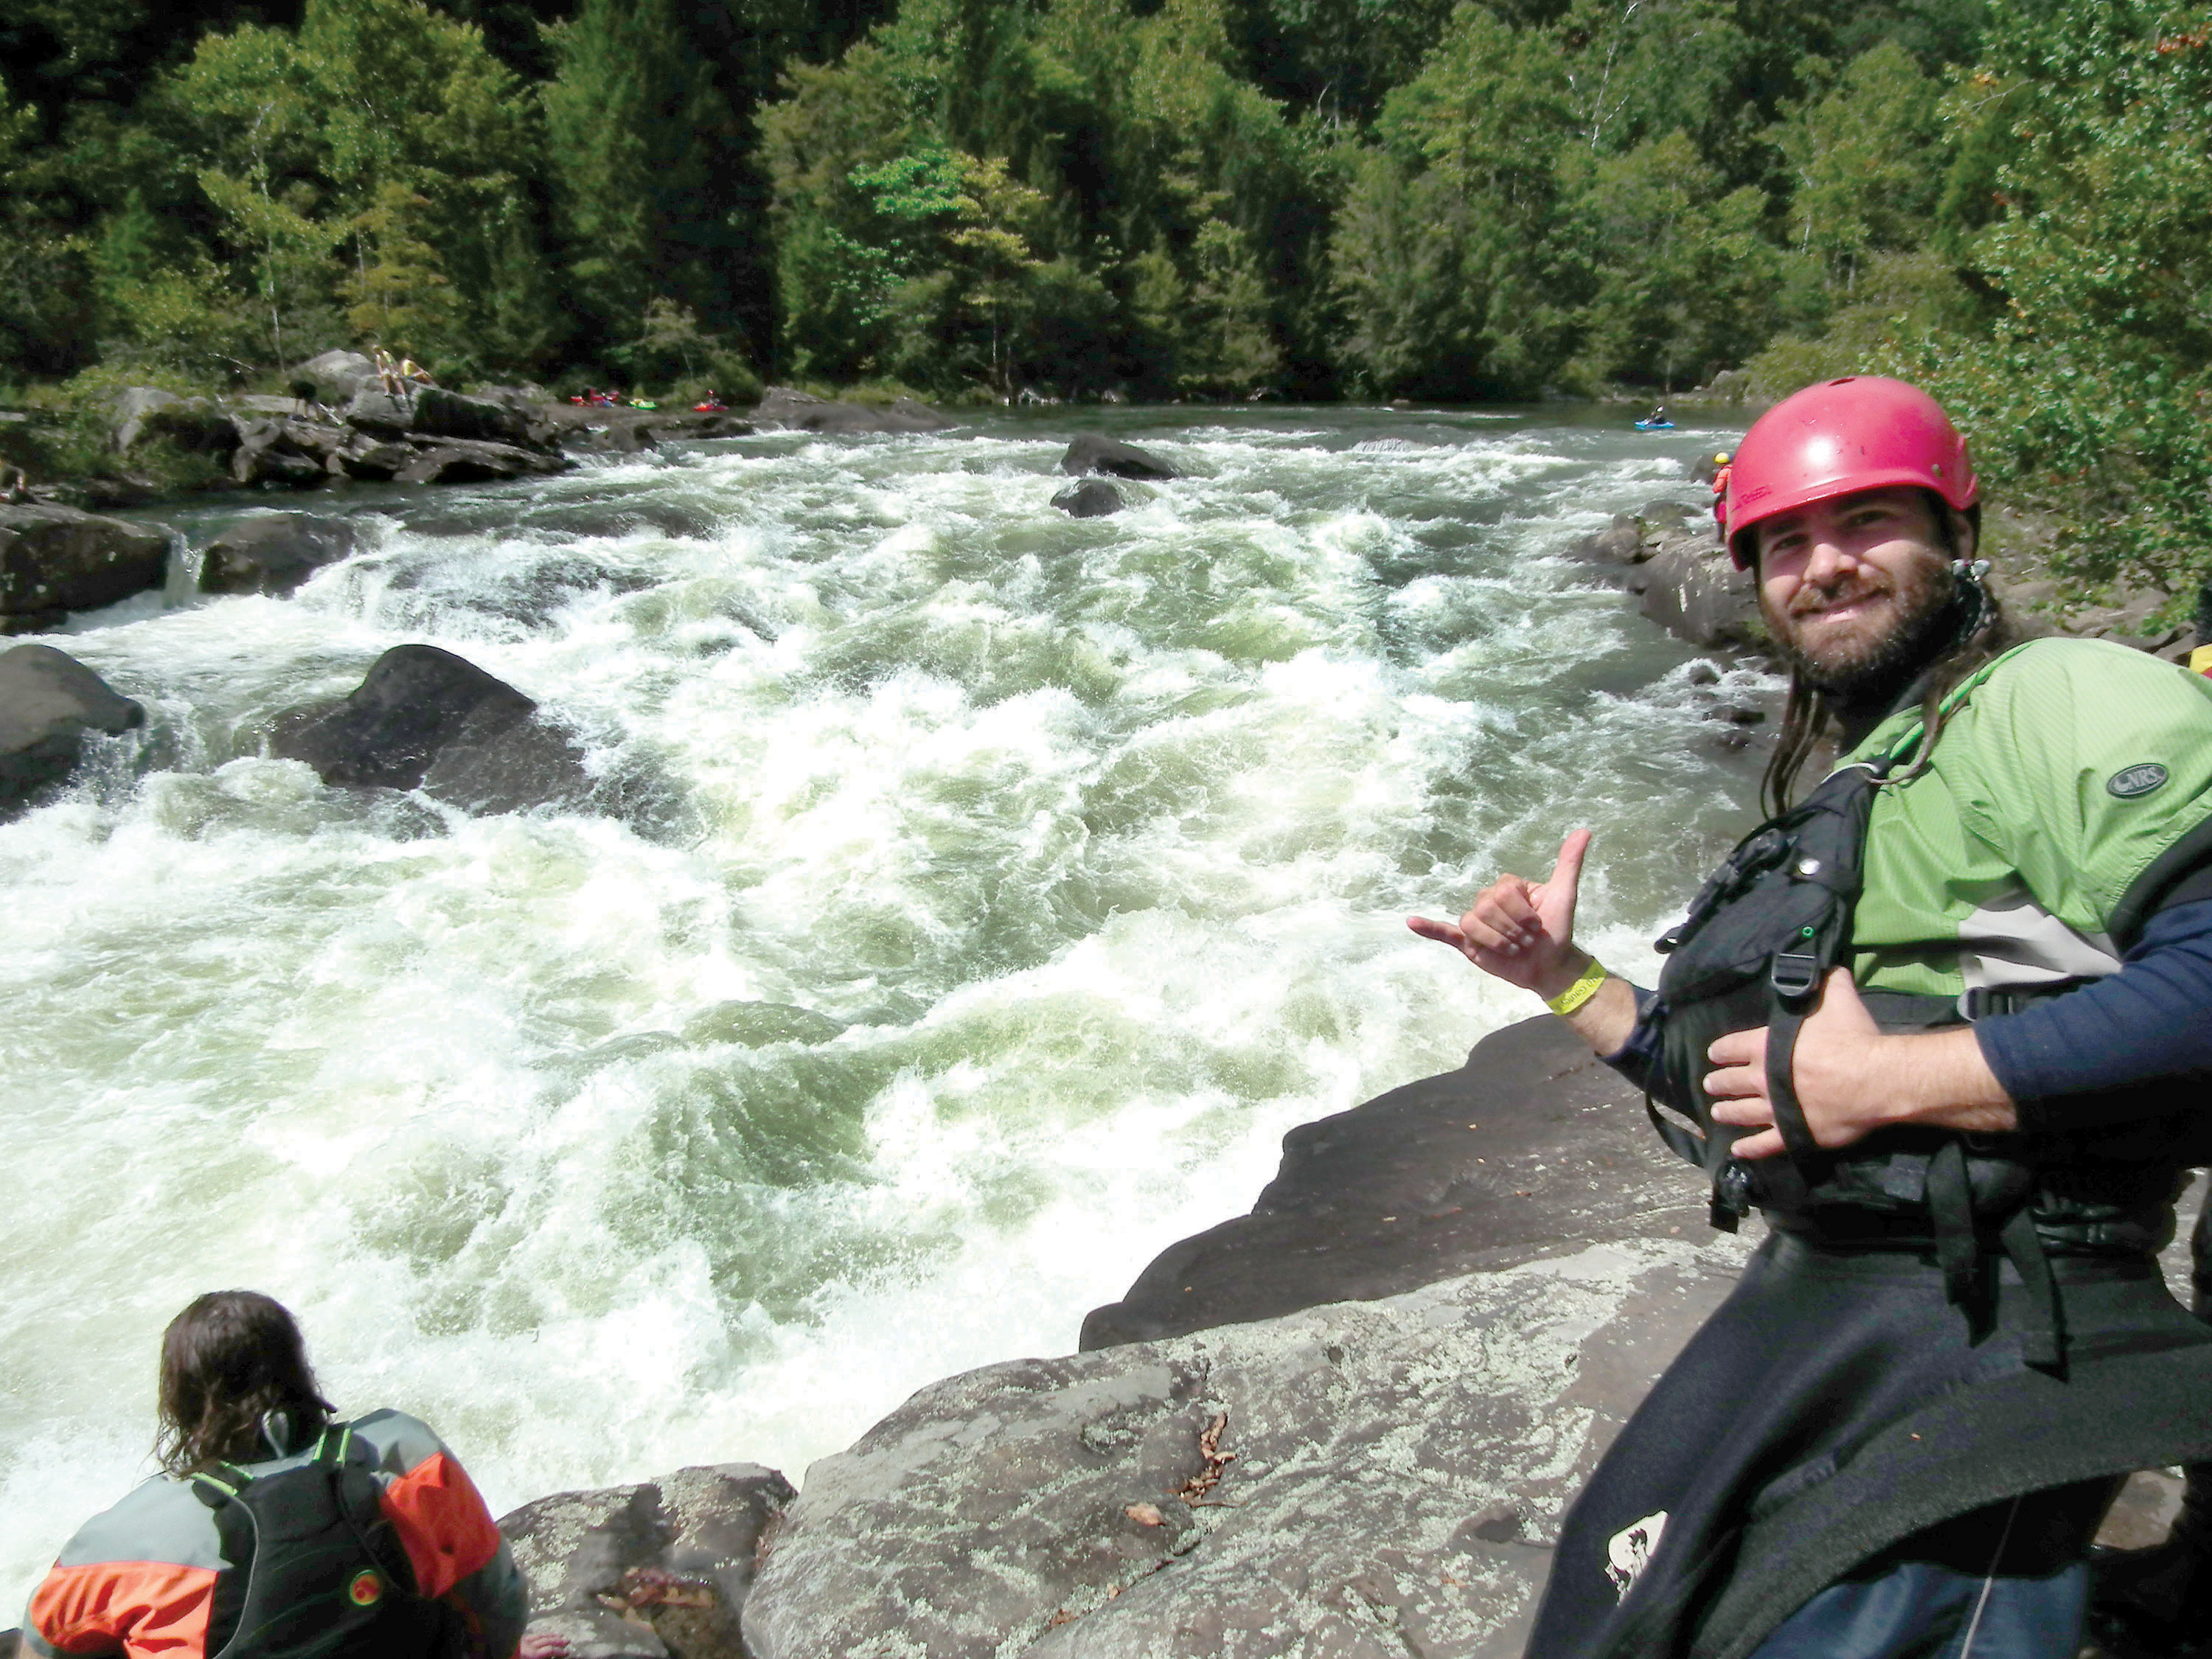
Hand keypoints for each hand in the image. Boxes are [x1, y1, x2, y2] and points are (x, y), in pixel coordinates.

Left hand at [520, 1634, 570, 1658]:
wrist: (498, 1656)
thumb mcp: (532, 1658)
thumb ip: (541, 1656)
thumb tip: (550, 1655)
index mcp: (533, 1654)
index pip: (550, 1650)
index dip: (559, 1651)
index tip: (566, 1652)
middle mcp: (530, 1645)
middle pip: (547, 1641)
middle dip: (557, 1640)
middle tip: (567, 1640)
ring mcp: (524, 1640)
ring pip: (540, 1635)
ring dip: (550, 1635)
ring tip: (558, 1635)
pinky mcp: (518, 1639)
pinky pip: (532, 1634)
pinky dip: (539, 1634)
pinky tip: (541, 1634)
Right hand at [1407, 829, 1590, 997]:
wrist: (1552, 966)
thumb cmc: (1558, 930)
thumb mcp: (1564, 894)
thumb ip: (1569, 863)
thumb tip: (1584, 831)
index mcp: (1506, 887)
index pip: (1501, 891)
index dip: (1521, 912)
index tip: (1538, 924)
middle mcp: (1488, 902)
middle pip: (1485, 907)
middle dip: (1511, 929)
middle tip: (1526, 941)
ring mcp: (1477, 922)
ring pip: (1472, 923)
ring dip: (1496, 941)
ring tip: (1512, 950)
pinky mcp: (1468, 943)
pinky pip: (1444, 933)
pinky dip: (1428, 928)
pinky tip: (1412, 922)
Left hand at [1705, 968, 2014, 1157]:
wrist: (1876, 1079)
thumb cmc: (1853, 1036)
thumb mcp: (1837, 996)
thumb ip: (1827, 981)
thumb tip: (1825, 966)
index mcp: (1766, 1045)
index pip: (1732, 1047)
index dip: (1721, 1050)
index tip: (1713, 1054)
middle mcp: (1764, 1078)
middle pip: (1731, 1081)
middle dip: (1718, 1082)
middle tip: (1710, 1084)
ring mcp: (1777, 1108)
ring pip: (1742, 1112)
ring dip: (1727, 1112)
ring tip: (1717, 1112)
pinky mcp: (1794, 1133)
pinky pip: (1765, 1144)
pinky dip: (1750, 1149)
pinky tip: (1738, 1150)